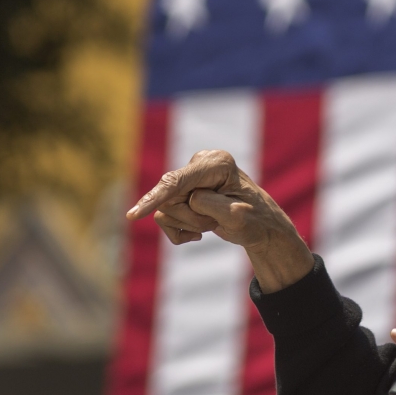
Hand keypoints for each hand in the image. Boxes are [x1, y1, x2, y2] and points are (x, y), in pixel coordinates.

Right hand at [126, 150, 312, 292]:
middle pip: (170, 199)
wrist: (261, 227)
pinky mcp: (181, 193)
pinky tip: (199, 232)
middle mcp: (200, 165)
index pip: (178, 181)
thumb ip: (209, 204)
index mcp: (217, 163)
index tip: (134, 215)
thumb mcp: (237, 215)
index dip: (156, 198)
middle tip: (215, 224)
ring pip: (165, 210)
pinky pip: (164, 217)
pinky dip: (180, 232)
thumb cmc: (255, 221)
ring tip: (213, 223)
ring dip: (190, 225)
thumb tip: (186, 199)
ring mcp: (189, 178)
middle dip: (191, 219)